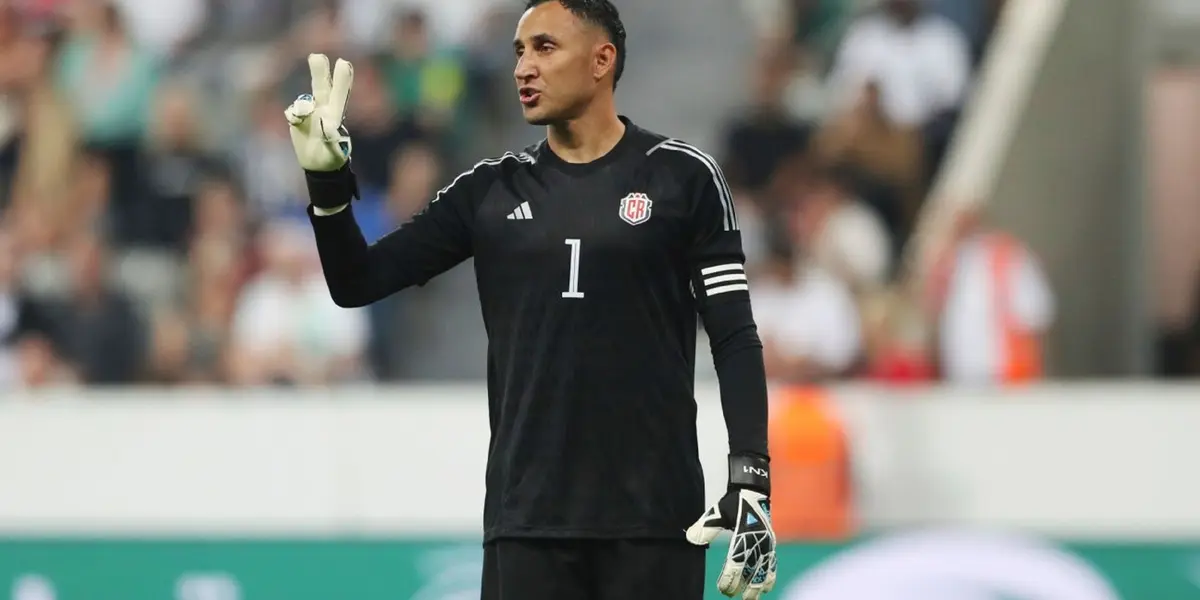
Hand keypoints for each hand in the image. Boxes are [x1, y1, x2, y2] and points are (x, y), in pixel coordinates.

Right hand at [285, 53, 353, 172]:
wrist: (318, 164)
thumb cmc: (332, 157)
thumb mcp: (336, 151)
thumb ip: (332, 138)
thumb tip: (325, 122)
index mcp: (337, 115)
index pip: (340, 95)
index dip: (342, 79)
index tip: (344, 62)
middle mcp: (324, 109)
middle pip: (322, 88)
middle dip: (319, 71)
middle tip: (317, 56)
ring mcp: (310, 113)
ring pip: (304, 100)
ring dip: (302, 104)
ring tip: (302, 120)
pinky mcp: (296, 120)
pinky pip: (292, 112)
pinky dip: (293, 115)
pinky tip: (296, 123)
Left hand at [687, 454, 776, 598]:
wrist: (753, 491)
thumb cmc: (733, 502)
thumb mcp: (717, 512)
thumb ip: (705, 527)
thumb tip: (690, 538)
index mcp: (744, 535)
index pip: (736, 564)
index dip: (730, 579)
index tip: (723, 589)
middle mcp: (758, 542)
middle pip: (751, 571)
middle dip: (742, 586)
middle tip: (732, 595)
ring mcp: (767, 544)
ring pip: (764, 571)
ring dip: (757, 587)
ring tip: (750, 598)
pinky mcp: (771, 544)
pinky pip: (773, 565)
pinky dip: (769, 577)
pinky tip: (766, 588)